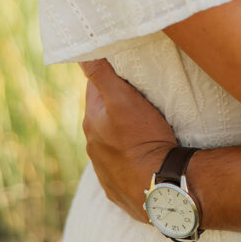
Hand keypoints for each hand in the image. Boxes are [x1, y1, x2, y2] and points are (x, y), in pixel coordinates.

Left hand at [80, 59, 177, 222]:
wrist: (159, 187)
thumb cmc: (143, 139)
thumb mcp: (123, 99)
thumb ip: (101, 75)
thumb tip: (80, 54)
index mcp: (92, 122)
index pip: (95, 87)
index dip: (110, 75)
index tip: (125, 69)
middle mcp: (93, 145)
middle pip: (103, 113)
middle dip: (116, 103)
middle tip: (139, 94)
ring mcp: (104, 168)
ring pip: (111, 139)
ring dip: (122, 130)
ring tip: (145, 124)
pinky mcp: (118, 186)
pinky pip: (121, 164)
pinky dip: (129, 155)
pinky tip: (143, 153)